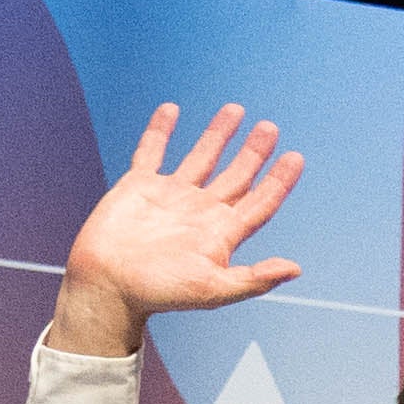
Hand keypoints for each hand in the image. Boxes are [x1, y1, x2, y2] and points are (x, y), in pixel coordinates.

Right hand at [51, 100, 306, 360]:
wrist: (108, 285)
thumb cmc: (159, 293)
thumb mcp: (213, 290)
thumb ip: (254, 279)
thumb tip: (295, 269)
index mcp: (221, 234)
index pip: (259, 202)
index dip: (278, 181)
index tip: (295, 157)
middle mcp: (200, 212)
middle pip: (236, 176)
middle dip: (254, 152)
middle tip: (270, 128)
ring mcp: (171, 196)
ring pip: (201, 157)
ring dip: (218, 135)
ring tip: (235, 110)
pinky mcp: (139, 186)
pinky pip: (152, 151)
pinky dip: (160, 131)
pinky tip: (172, 110)